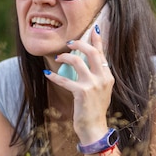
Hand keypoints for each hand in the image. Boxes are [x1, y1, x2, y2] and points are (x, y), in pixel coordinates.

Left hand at [45, 26, 114, 143]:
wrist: (94, 128)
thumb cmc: (95, 109)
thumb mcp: (101, 90)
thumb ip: (97, 75)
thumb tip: (87, 62)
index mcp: (108, 76)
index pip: (102, 53)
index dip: (98, 40)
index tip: (94, 28)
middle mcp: (103, 78)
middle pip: (91, 52)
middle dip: (79, 44)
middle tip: (69, 42)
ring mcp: (93, 85)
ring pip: (77, 61)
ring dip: (65, 57)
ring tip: (58, 58)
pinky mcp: (81, 92)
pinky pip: (65, 79)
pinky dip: (55, 76)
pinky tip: (47, 74)